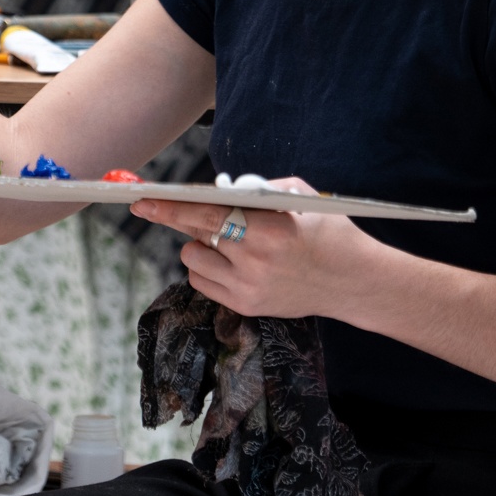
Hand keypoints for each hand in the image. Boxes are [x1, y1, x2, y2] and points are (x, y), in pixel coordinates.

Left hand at [129, 177, 379, 319]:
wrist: (352, 282)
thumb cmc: (326, 230)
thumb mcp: (299, 196)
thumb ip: (258, 188)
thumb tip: (216, 189)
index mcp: (270, 229)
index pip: (207, 214)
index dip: (171, 206)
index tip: (142, 199)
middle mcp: (256, 262)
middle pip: (195, 236)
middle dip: (171, 218)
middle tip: (146, 205)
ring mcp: (249, 289)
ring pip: (194, 260)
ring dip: (200, 244)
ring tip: (225, 237)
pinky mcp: (247, 307)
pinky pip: (203, 282)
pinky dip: (208, 266)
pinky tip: (229, 258)